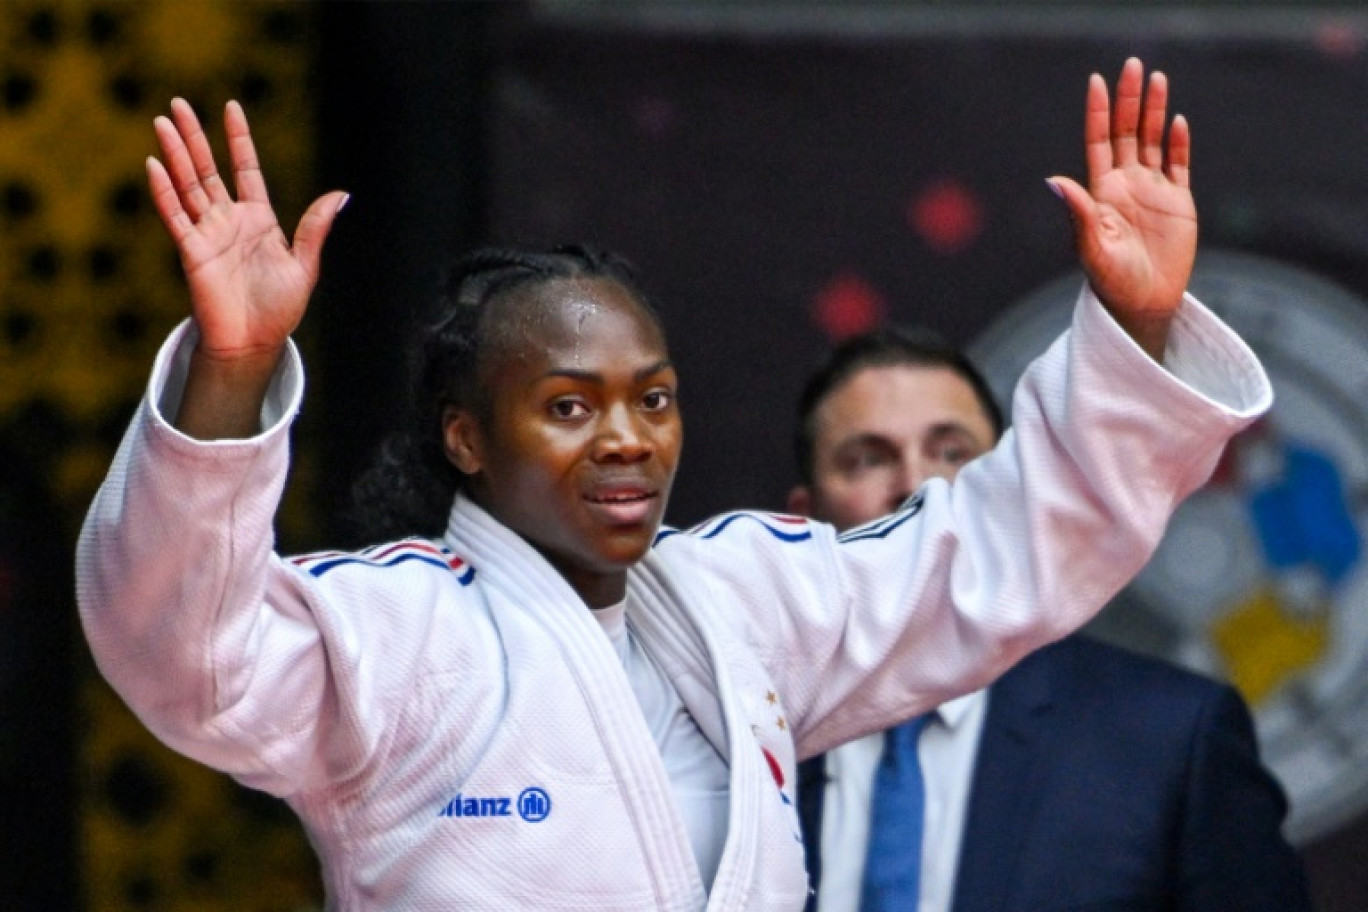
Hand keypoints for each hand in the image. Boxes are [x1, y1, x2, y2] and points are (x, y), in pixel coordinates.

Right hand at [148, 98, 347, 368]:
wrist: (255, 344)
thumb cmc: (279, 309)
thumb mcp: (305, 265)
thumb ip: (315, 228)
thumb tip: (341, 195)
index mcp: (259, 220)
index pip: (246, 169)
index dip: (238, 140)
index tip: (231, 108)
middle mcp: (230, 221)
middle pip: (208, 169)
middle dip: (194, 137)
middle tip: (179, 102)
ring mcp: (208, 234)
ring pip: (188, 185)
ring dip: (175, 154)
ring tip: (163, 122)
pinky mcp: (192, 251)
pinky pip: (176, 216)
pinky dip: (164, 192)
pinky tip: (154, 165)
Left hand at [1049, 58, 1195, 359]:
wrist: (1142, 305)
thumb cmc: (1111, 282)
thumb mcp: (1092, 247)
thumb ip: (1078, 212)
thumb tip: (1053, 181)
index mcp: (1101, 192)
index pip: (1099, 141)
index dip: (1098, 112)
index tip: (1096, 81)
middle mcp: (1125, 185)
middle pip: (1127, 132)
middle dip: (1129, 100)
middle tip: (1132, 65)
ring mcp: (1152, 191)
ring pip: (1153, 141)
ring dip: (1155, 111)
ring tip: (1157, 79)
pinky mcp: (1179, 203)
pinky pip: (1179, 165)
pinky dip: (1179, 144)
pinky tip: (1177, 121)